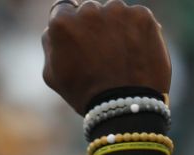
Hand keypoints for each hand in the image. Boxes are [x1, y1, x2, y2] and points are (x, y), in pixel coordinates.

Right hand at [42, 0, 170, 113]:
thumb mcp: (53, 74)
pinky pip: (137, 18)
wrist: (126, 105)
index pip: (64, 8)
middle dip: (94, 27)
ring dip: (116, 27)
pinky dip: (137, 31)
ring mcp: (117, 11)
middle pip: (90, 10)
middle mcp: (89, 10)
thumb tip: (54, 27)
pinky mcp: (142, 16)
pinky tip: (135, 53)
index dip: (72, 24)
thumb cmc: (85, 94)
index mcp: (62, 22)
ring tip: (120, 57)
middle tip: (102, 54)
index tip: (80, 38)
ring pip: (114, 13)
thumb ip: (51, 43)